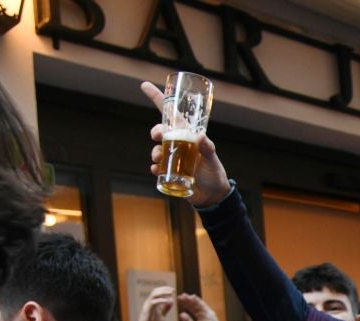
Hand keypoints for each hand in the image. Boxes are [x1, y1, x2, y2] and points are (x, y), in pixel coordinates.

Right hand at [127, 286, 174, 320]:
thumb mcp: (162, 316)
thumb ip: (165, 309)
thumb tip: (171, 301)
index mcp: (152, 303)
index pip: (157, 292)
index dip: (165, 289)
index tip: (173, 290)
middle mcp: (149, 303)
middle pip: (155, 291)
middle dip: (164, 289)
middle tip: (173, 289)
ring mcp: (147, 306)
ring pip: (154, 294)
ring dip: (163, 292)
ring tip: (171, 293)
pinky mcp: (147, 311)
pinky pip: (154, 302)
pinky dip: (161, 300)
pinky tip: (168, 301)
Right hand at [141, 80, 232, 207]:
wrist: (212, 196)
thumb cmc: (214, 173)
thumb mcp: (212, 160)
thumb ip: (208, 148)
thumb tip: (200, 137)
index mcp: (188, 135)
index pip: (171, 114)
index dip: (158, 99)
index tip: (145, 85)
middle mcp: (179, 143)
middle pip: (161, 130)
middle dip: (155, 130)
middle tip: (156, 136)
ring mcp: (173, 157)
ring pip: (157, 149)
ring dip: (154, 152)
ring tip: (158, 160)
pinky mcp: (169, 171)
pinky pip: (157, 167)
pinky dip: (155, 168)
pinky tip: (157, 171)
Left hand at [177, 293, 224, 320]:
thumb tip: (181, 314)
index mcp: (199, 315)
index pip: (191, 308)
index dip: (185, 304)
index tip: (178, 299)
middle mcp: (203, 313)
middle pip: (194, 305)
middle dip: (187, 300)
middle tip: (180, 296)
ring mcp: (207, 313)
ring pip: (198, 304)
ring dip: (192, 299)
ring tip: (185, 295)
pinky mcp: (210, 314)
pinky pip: (204, 307)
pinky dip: (199, 302)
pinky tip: (194, 297)